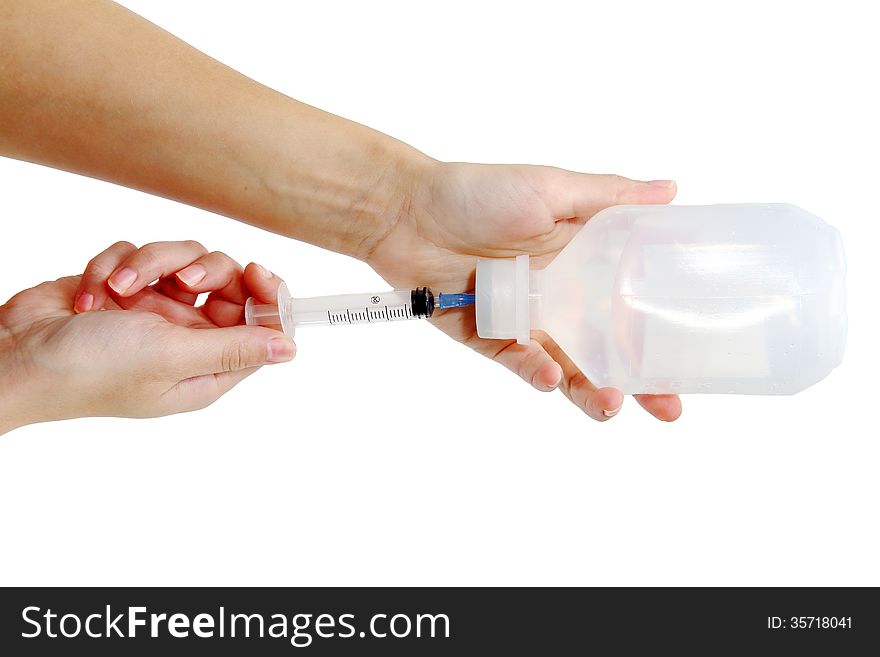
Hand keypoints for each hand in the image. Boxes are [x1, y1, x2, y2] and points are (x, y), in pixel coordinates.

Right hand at [0, 241, 293, 434]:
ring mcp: (155, 312)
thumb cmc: (91, 370)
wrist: (14, 355)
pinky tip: (92, 293)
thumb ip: (234, 347)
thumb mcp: (172, 357)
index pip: (261, 325)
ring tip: (119, 290)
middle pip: (226, 281)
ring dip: (148, 266)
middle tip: (182, 281)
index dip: (267, 296)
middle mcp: (188, 338)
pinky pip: (140, 255)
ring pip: (182, 260)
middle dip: (201, 270)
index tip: (256, 272)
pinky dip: (115, 266)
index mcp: (208, 367)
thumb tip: (289, 348)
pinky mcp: (124, 288)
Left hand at [367, 162, 681, 421]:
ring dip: (591, 389)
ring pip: (567, 367)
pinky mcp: (489, 337)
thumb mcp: (550, 188)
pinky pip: (519, 362)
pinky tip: (551, 375)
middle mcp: (559, 296)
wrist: (406, 212)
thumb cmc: (476, 192)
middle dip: (638, 382)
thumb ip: (609, 197)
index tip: (694, 362)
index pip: (631, 306)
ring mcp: (525, 320)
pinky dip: (535, 370)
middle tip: (668, 408)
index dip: (659, 335)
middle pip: (607, 349)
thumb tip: (670, 190)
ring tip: (612, 404)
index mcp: (582, 262)